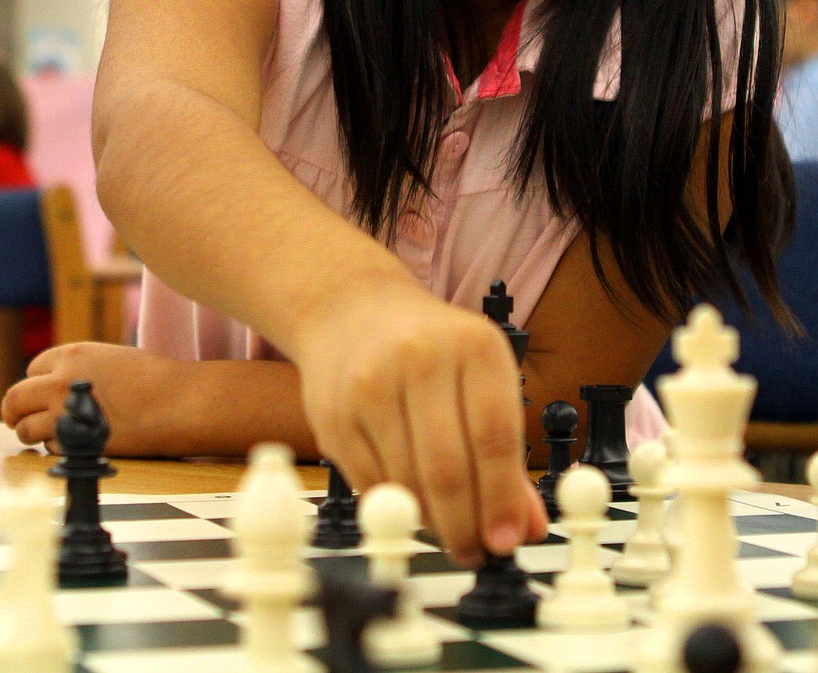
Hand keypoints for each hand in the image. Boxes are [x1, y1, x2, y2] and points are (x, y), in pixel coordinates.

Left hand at [1, 343, 185, 455]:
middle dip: (14, 411)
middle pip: (15, 398)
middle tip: (17, 420)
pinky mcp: (73, 442)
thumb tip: (59, 387)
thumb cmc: (156, 380)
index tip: (38, 395)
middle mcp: (60, 381)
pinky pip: (51, 448)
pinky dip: (59, 448)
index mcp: (73, 355)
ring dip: (33, 434)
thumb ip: (81, 369)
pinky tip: (81, 443)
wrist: (176, 402)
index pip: (32, 369)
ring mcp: (63, 413)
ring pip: (26, 429)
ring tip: (50, 436)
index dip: (35, 383)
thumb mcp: (112, 359)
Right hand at [294, 281, 547, 565]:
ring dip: (432, 522)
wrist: (352, 311)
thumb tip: (526, 526)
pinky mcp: (335, 414)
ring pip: (408, 482)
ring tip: (447, 532)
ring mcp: (371, 385)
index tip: (508, 539)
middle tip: (475, 551)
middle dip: (465, 524)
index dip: (503, 497)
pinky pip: (372, 484)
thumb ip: (505, 453)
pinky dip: (396, 508)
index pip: (495, 435)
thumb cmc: (429, 350)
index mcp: (473, 345)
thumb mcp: (479, 378)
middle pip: (448, 467)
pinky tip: (410, 505)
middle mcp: (420, 357)